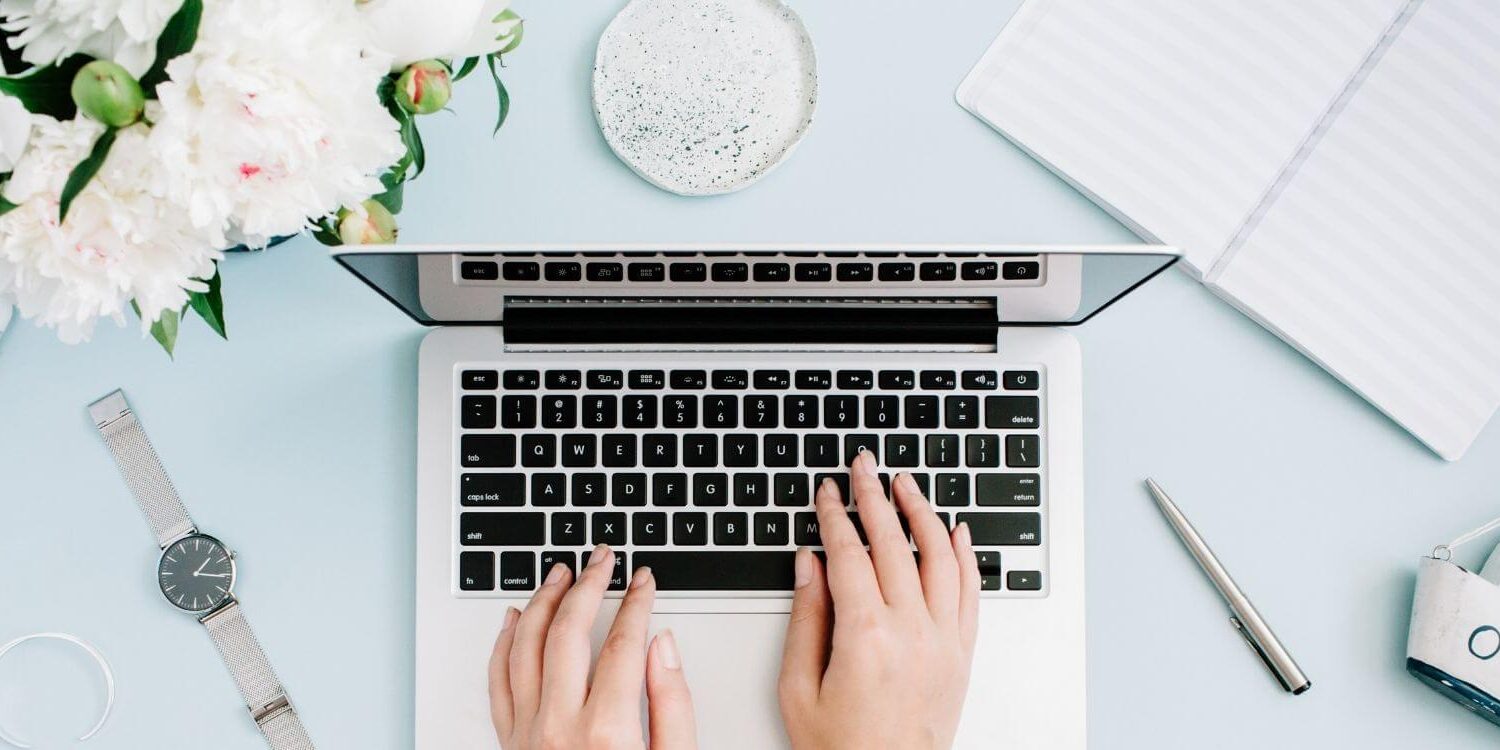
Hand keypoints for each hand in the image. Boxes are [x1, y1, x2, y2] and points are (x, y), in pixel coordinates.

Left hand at [489, 545, 697, 749]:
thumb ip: (673, 705)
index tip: (642, 582)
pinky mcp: (510, 743)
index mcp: (606, 731)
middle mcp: (559, 728)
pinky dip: (505, 642)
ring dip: (543, 602)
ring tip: (560, 574)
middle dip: (587, 585)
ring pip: (525, 648)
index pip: (622, 644)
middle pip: (568, 634)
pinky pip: (497, 682)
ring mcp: (528, 734)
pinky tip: (516, 618)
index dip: (636, 604)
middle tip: (601, 559)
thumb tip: (662, 647)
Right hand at [778, 451, 979, 749]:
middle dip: (875, 497)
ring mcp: (943, 642)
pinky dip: (964, 554)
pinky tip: (954, 531)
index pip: (849, 554)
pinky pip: (969, 592)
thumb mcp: (798, 687)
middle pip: (893, 545)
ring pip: (939, 557)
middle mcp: (911, 633)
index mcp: (865, 638)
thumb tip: (810, 565)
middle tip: (864, 466)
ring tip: (906, 485)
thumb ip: (806, 618)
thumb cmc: (841, 749)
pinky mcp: (962, 655)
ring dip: (922, 513)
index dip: (834, 515)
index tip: (826, 491)